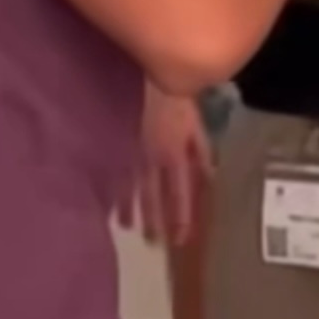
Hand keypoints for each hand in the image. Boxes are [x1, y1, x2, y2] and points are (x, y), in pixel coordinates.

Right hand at [116, 86, 212, 247]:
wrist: (141, 75)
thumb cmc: (173, 95)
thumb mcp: (194, 122)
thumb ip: (201, 150)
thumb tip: (211, 175)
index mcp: (174, 155)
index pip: (179, 193)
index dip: (181, 217)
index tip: (181, 239)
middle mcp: (151, 160)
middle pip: (153, 197)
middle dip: (154, 221)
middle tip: (153, 244)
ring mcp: (130, 152)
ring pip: (131, 187)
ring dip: (130, 209)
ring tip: (127, 227)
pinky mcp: (114, 143)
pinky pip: (114, 170)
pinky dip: (112, 187)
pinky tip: (107, 199)